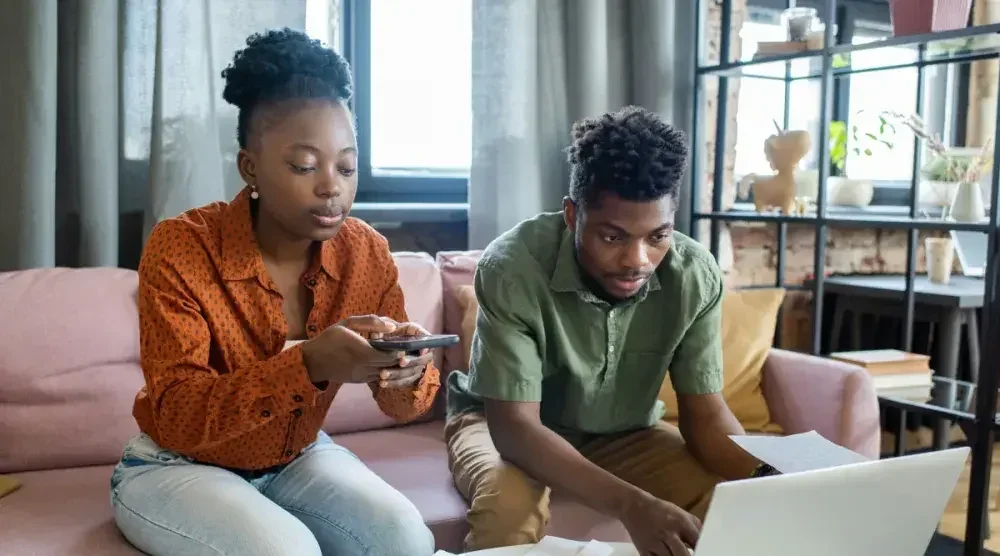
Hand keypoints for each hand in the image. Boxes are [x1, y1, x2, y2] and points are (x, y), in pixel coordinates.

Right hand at [300, 315, 429, 384]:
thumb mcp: (347, 324)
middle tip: (420, 355)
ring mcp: (361, 376)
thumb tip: (392, 325)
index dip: (402, 353)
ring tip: (412, 361)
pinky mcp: (359, 381)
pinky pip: (378, 378)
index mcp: (360, 350)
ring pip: (386, 374)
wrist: (312, 361)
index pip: (388, 355)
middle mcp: (363, 366)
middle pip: (390, 366)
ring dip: (398, 369)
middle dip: (405, 361)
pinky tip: (395, 366)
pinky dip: (388, 373)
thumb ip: (370, 322)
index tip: (413, 347)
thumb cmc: (329, 339)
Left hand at [372, 320, 432, 388]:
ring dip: (399, 374)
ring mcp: (416, 364)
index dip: (426, 345)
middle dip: (413, 361)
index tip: (421, 350)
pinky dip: (394, 383)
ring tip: (383, 374)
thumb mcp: (379, 326)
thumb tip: (377, 334)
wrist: (375, 347)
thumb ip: (378, 327)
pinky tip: (382, 383)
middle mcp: (419, 349)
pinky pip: (405, 381)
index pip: (426, 338)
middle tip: (401, 363)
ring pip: (414, 372)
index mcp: (414, 333)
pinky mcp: (409, 375)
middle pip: (425, 358)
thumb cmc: (381, 332)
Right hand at [620, 492, 700, 555]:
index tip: (706, 553)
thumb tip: (709, 542)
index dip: (703, 550)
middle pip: (683, 555)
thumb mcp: (681, 514)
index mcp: (680, 522)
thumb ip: (696, 528)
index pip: (697, 542)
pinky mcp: (644, 551)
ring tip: (677, 555)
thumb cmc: (662, 511)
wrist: (634, 507)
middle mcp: (668, 533)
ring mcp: (655, 544)